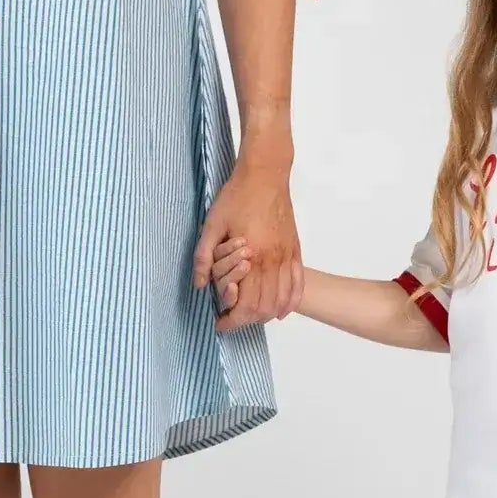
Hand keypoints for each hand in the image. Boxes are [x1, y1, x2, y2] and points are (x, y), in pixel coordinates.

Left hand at [192, 160, 302, 331]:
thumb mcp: (212, 224)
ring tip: (250, 317)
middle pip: (264, 307)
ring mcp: (287, 256)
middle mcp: (274, 260)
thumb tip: (198, 285)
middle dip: (246, 321)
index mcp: (253, 257)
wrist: (265, 174)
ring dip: (266, 315)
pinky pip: (298, 284)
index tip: (220, 323)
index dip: (232, 320)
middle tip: (231, 321)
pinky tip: (281, 311)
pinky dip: (291, 302)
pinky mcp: (294, 249)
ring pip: (282, 300)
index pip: (246, 304)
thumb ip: (203, 256)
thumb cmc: (237, 196)